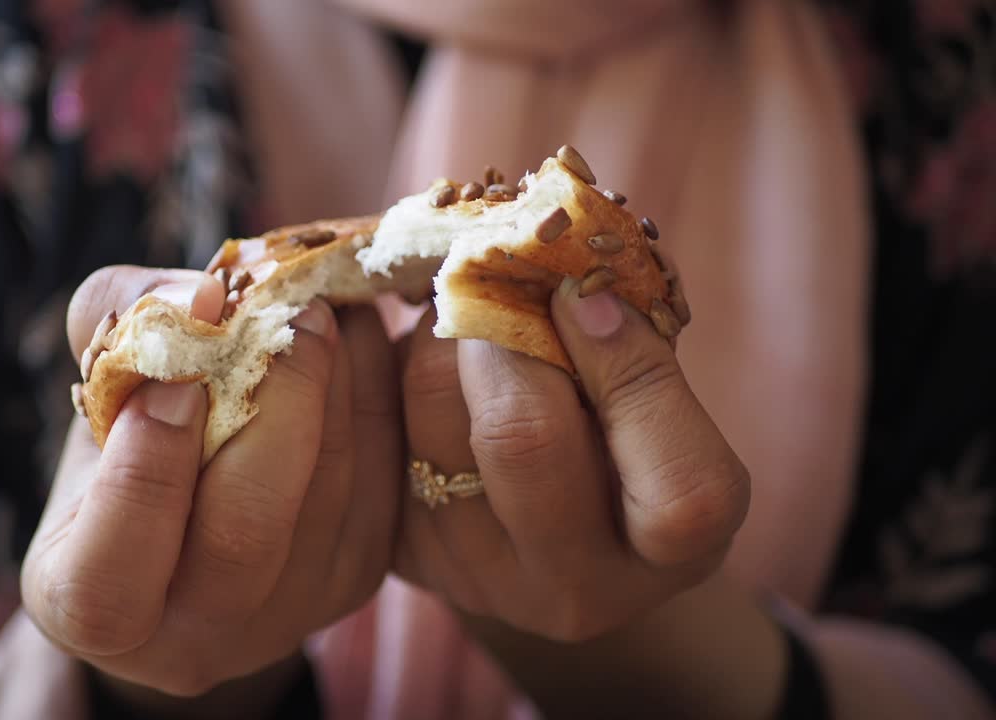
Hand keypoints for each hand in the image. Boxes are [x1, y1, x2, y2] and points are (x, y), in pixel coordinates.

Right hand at [20, 266, 402, 704]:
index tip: (175, 383)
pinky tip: (360, 343)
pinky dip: (375, 400)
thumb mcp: (101, 376)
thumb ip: (125, 322)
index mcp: (90, 607)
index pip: (108, 581)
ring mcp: (286, 614)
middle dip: (277, 408)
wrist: (200, 478)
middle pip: (245, 537)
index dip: (145, 480)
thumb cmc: (129, 426)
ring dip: (339, 386)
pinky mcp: (356, 576)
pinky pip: (379, 484)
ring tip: (329, 306)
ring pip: (327, 499)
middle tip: (293, 312)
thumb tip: (205, 296)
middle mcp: (190, 640)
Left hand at [395, 276, 749, 641]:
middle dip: (506, 327)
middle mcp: (575, 589)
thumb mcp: (665, 403)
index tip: (584, 293)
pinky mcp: (407, 554)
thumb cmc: (629, 437)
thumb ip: (638, 352)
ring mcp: (480, 579)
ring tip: (463, 307)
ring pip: (434, 419)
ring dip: (442, 337)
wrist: (550, 519)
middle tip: (497, 273)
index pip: (682, 495)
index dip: (631, 373)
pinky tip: (427, 352)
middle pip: (525, 439)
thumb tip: (566, 271)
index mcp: (674, 554)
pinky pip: (382, 430)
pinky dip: (397, 367)